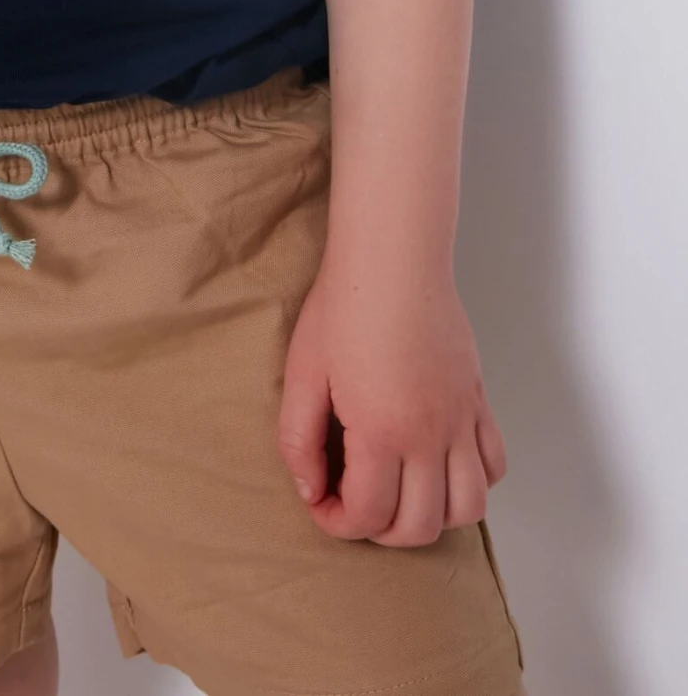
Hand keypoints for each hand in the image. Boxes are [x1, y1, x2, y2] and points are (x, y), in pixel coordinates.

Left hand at [277, 257, 506, 544]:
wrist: (393, 260)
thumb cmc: (344, 309)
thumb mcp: (302, 374)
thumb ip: (298, 440)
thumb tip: (310, 490)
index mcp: (383, 431)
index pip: (369, 515)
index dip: (337, 523)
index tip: (321, 502)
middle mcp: (430, 435)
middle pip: (421, 527)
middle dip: (381, 532)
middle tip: (354, 503)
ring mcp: (461, 419)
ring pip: (469, 509)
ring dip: (432, 517)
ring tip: (399, 493)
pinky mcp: (478, 401)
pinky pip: (494, 465)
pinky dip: (472, 483)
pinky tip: (438, 465)